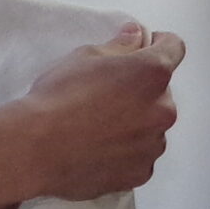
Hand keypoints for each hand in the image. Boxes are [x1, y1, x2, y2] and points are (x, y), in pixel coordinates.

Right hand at [15, 24, 183, 199]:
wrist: (35, 148)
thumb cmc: (58, 97)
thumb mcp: (84, 56)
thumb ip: (120, 46)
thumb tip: (136, 35)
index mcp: (152, 73)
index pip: (174, 47)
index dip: (159, 43)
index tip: (145, 48)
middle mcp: (163, 109)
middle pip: (161, 91)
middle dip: (141, 89)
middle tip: (107, 94)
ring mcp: (154, 145)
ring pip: (153, 126)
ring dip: (136, 122)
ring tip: (99, 126)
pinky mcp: (141, 172)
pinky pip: (141, 156)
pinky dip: (127, 151)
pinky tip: (99, 148)